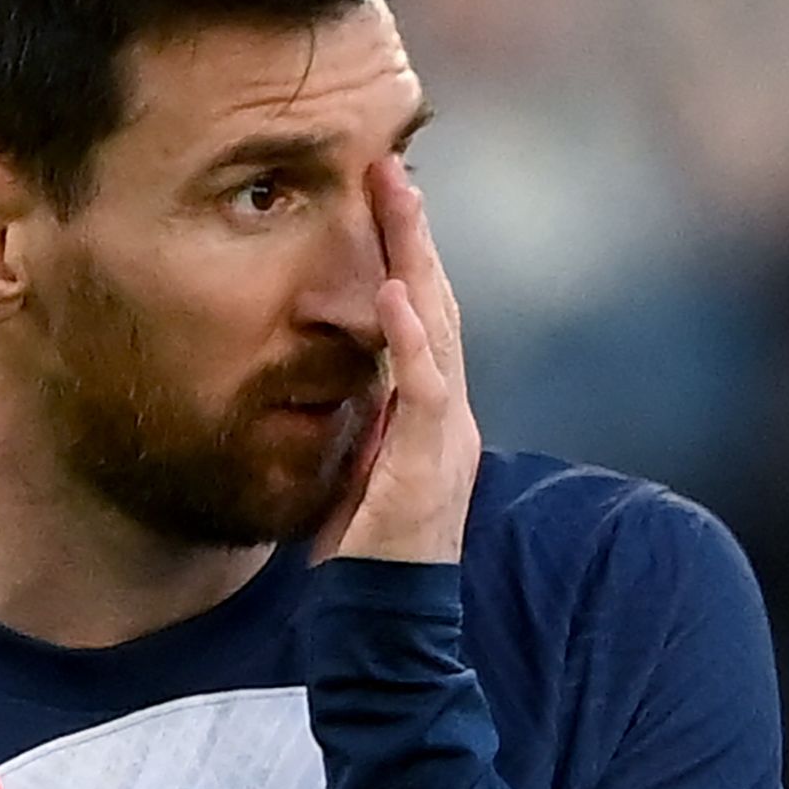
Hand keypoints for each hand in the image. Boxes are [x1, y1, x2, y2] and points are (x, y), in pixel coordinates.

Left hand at [316, 158, 479, 564]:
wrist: (387, 623)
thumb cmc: (364, 553)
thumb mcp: (358, 467)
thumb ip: (359, 417)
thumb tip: (339, 370)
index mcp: (433, 412)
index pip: (426, 316)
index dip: (408, 253)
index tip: (384, 195)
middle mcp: (449, 415)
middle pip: (439, 304)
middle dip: (415, 233)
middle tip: (391, 165)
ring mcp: (445, 438)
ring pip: (440, 330)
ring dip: (417, 261)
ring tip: (397, 200)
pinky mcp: (429, 466)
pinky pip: (425, 391)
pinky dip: (412, 341)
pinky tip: (394, 295)